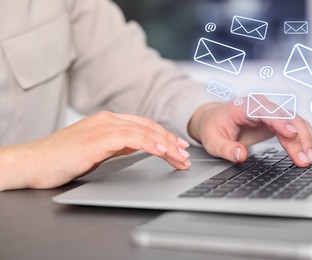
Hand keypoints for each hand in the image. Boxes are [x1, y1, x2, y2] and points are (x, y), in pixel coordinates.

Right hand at [0, 111, 190, 190]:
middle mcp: (107, 120)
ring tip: (179, 158)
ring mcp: (102, 127)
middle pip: (148, 126)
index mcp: (107, 121)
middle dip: (170, 141)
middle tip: (185, 155)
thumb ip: (118, 145)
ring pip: (144, 131)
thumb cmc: (61, 159)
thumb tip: (139, 147)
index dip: (164, 134)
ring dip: (166, 145)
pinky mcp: (96, 139)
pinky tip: (161, 152)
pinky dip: (149, 144)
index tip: (178, 146)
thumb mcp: (97, 150)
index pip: (144, 125)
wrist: (32, 163)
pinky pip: (131, 138)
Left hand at [188, 99, 311, 166]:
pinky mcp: (277, 120)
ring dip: (305, 139)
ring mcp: (271, 112)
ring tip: (308, 159)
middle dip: (298, 137)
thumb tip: (240, 155)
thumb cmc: (214, 127)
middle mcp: (261, 105)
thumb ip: (226, 148)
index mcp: (244, 106)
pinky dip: (303, 138)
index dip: (280, 122)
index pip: (265, 112)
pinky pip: (295, 126)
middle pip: (286, 117)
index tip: (291, 134)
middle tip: (304, 159)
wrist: (215, 118)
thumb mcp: (212, 141)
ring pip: (295, 121)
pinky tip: (307, 152)